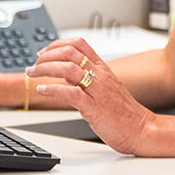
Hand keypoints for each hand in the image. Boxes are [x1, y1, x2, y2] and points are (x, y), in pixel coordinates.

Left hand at [29, 37, 154, 154]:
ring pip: (68, 69)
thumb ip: (87, 80)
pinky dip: (53, 89)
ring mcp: (98, 91)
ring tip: (32, 73)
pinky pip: (70, 93)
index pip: (80, 44)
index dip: (58, 44)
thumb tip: (66, 75)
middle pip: (71, 52)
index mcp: (103, 69)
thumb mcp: (106, 89)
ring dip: (45, 69)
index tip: (44, 52)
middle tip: (34, 63)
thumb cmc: (124, 113)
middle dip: (48, 55)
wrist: (141, 129)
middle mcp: (100, 76)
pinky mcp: (94, 107)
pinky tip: (43, 90)